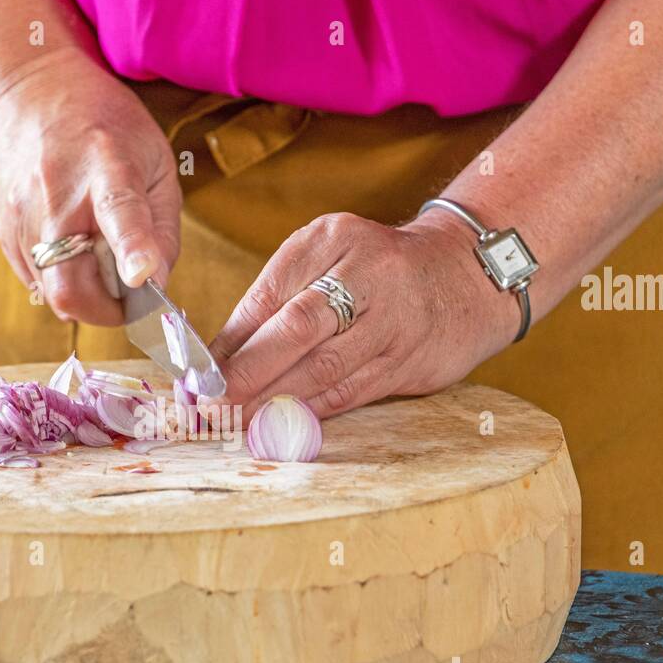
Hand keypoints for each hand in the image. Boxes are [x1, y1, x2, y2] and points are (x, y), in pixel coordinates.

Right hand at [0, 49, 180, 325]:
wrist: (28, 90)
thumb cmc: (104, 126)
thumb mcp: (154, 161)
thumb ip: (162, 227)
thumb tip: (158, 282)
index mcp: (106, 167)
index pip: (118, 211)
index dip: (132, 248)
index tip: (143, 277)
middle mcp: (56, 194)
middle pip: (69, 282)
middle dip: (103, 311)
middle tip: (125, 298)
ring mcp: (22, 214)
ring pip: (51, 291)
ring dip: (83, 294)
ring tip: (98, 261)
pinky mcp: (3, 228)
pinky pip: (34, 280)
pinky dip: (59, 280)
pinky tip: (71, 249)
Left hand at [206, 211, 511, 420]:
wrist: (466, 274)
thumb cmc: (376, 271)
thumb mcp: (327, 259)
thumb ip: (276, 300)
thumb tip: (215, 358)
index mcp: (332, 238)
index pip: (269, 294)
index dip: (229, 340)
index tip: (197, 375)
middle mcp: (365, 271)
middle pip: (297, 328)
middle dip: (247, 373)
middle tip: (210, 405)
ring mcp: (393, 317)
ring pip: (324, 368)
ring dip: (274, 401)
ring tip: (236, 422)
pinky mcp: (410, 358)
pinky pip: (352, 391)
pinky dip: (312, 411)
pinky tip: (280, 425)